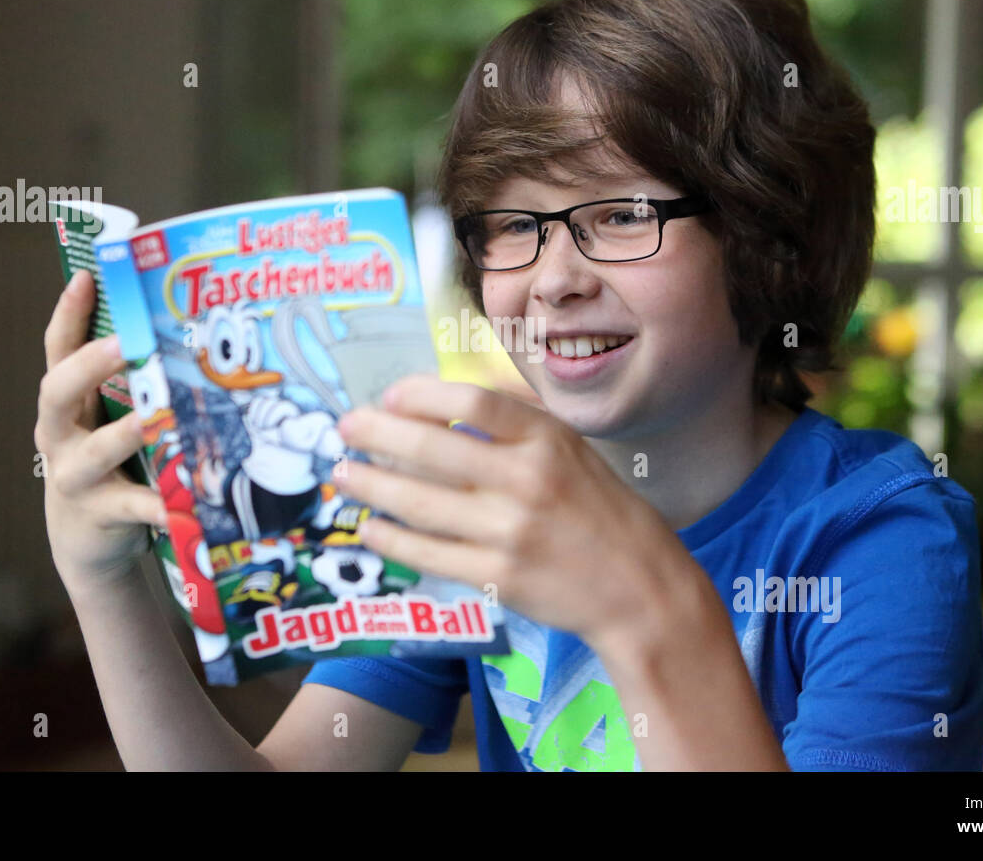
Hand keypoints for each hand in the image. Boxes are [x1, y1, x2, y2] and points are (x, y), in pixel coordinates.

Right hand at [34, 270, 167, 592]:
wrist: (84, 541)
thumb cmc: (105, 465)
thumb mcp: (102, 420)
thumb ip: (124, 384)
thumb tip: (169, 330)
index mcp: (63, 405)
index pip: (57, 351)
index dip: (67, 314)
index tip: (86, 277)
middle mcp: (59, 436)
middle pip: (57, 392)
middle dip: (89, 366)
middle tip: (125, 344)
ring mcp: (75, 476)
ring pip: (94, 451)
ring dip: (125, 433)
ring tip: (152, 419)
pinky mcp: (102, 512)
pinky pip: (134, 506)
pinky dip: (159, 505)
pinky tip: (185, 503)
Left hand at [330, 374, 693, 644]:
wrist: (639, 589)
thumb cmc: (599, 511)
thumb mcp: (570, 450)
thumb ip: (515, 423)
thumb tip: (442, 398)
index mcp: (547, 441)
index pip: (473, 401)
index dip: (422, 394)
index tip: (390, 395)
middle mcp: (527, 481)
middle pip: (434, 448)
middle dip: (377, 434)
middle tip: (346, 427)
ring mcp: (510, 532)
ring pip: (421, 503)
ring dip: (372, 485)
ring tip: (344, 473)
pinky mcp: (497, 578)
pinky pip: (429, 553)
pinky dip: (392, 538)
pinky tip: (371, 527)